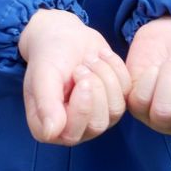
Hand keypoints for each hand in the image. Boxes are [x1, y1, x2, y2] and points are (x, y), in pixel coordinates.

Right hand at [19, 8, 130, 145]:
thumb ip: (46, 103)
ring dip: (105, 76)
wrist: (65, 36)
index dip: (81, 108)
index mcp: (50, 127)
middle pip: (98, 124)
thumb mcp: (43, 75)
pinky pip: (127, 92)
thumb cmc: (49, 55)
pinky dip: (116, 68)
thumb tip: (51, 132)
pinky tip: (101, 56)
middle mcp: (74, 128)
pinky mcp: (114, 102)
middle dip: (94, 88)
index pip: (72, 134)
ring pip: (115, 109)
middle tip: (81, 66)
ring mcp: (97, 117)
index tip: (80, 78)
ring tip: (89, 59)